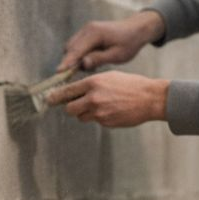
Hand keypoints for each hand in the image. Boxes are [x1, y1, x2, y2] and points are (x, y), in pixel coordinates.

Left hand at [47, 71, 169, 127]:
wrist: (150, 98)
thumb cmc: (131, 85)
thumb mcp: (109, 77)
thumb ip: (91, 83)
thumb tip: (76, 90)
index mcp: (93, 83)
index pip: (67, 92)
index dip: (55, 97)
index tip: (48, 100)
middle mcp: (93, 98)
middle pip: (69, 109)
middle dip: (71, 107)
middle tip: (77, 104)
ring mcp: (99, 113)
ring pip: (81, 117)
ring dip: (85, 113)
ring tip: (101, 105)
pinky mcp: (106, 123)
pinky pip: (95, 121)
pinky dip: (99, 117)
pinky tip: (112, 110)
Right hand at [58, 10, 165, 71]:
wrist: (136, 29)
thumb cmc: (129, 43)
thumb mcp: (117, 55)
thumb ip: (99, 59)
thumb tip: (82, 64)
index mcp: (95, 33)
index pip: (76, 50)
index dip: (67, 62)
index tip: (58, 72)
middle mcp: (88, 29)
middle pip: (70, 48)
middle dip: (70, 61)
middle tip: (79, 74)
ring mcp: (86, 29)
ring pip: (72, 46)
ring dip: (75, 58)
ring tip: (92, 66)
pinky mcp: (87, 32)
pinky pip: (77, 45)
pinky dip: (80, 54)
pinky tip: (92, 61)